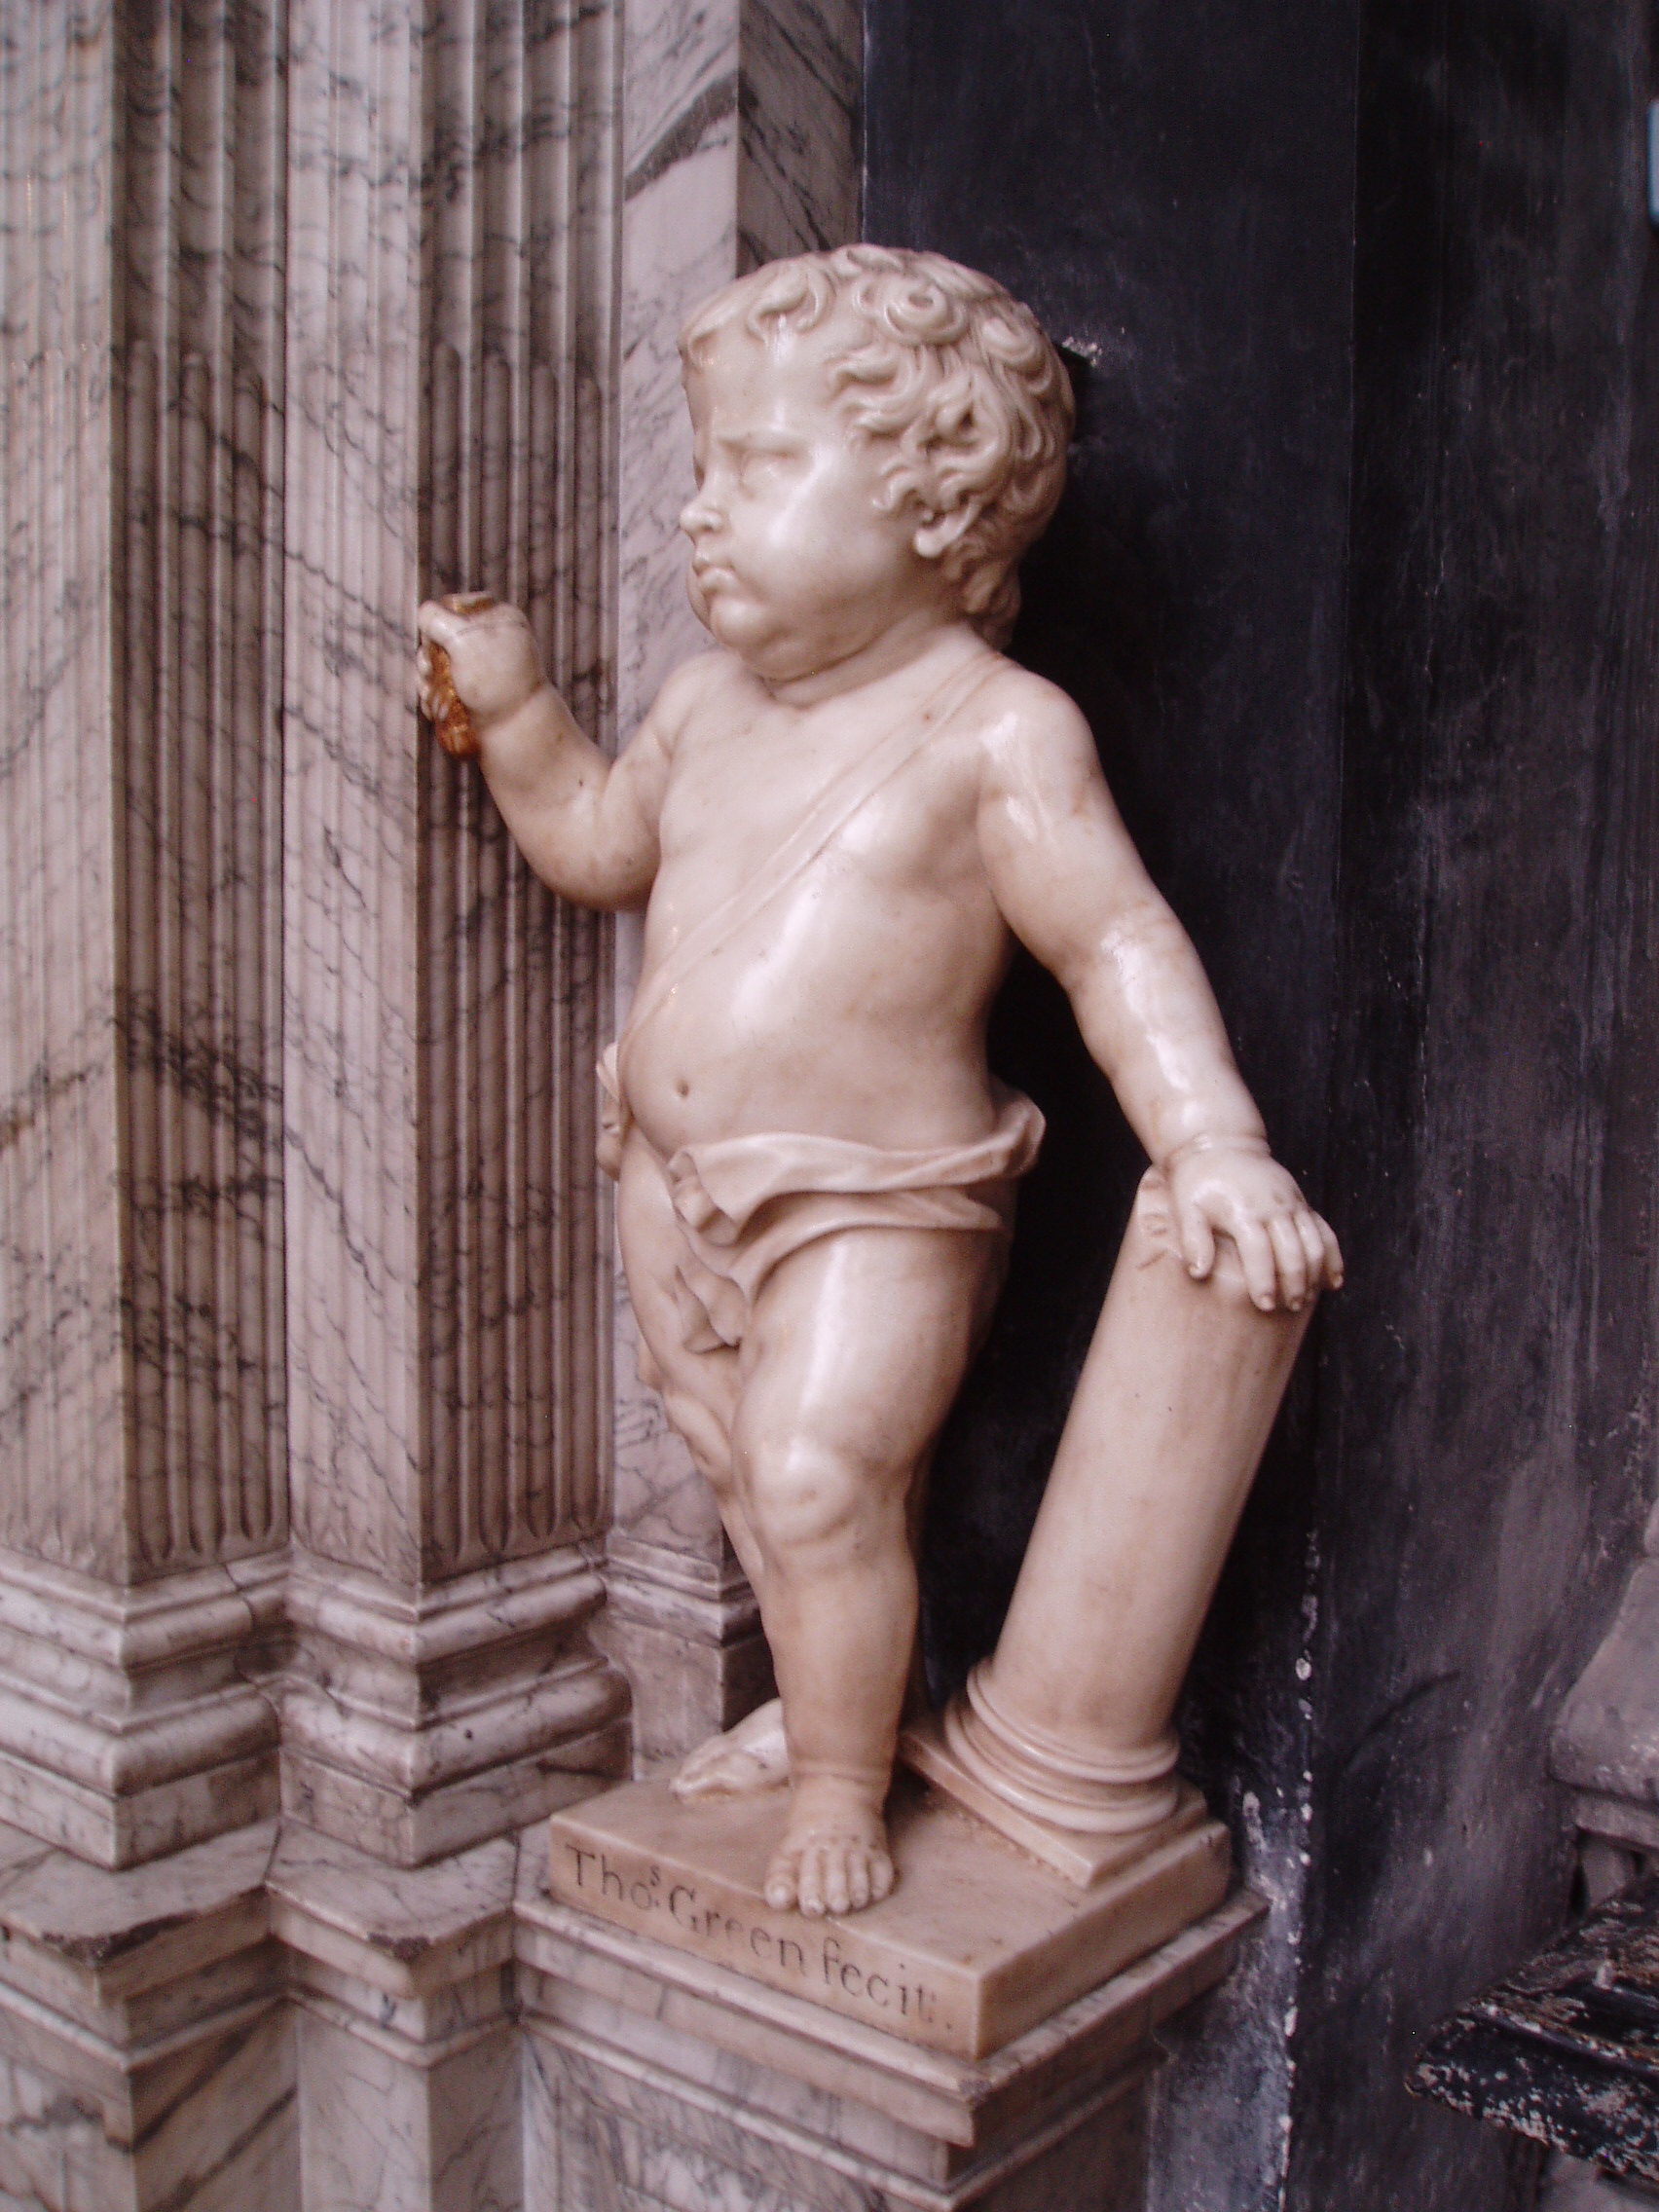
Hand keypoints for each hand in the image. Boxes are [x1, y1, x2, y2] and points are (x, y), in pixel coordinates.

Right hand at [415, 595, 547, 742]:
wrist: (514, 729)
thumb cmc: (494, 680)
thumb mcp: (465, 639)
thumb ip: (439, 619)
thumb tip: (424, 614)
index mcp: (498, 618)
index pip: (454, 606)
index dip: (438, 621)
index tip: (436, 637)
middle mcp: (490, 640)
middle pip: (440, 637)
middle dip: (428, 655)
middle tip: (427, 669)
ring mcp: (480, 668)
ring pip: (436, 664)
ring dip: (425, 678)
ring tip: (428, 691)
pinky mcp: (471, 693)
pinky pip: (442, 686)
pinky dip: (433, 695)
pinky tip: (432, 705)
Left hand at [1166, 1139, 1343, 1313]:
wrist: (1220, 1145)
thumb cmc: (1198, 1181)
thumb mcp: (1187, 1207)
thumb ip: (1194, 1240)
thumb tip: (1198, 1274)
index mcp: (1244, 1211)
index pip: (1260, 1252)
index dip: (1263, 1280)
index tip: (1265, 1305)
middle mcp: (1273, 1207)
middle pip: (1293, 1250)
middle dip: (1294, 1282)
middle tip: (1291, 1307)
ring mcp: (1291, 1203)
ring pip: (1314, 1242)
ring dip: (1314, 1273)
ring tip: (1308, 1300)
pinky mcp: (1301, 1202)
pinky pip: (1323, 1230)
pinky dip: (1332, 1256)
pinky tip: (1334, 1280)